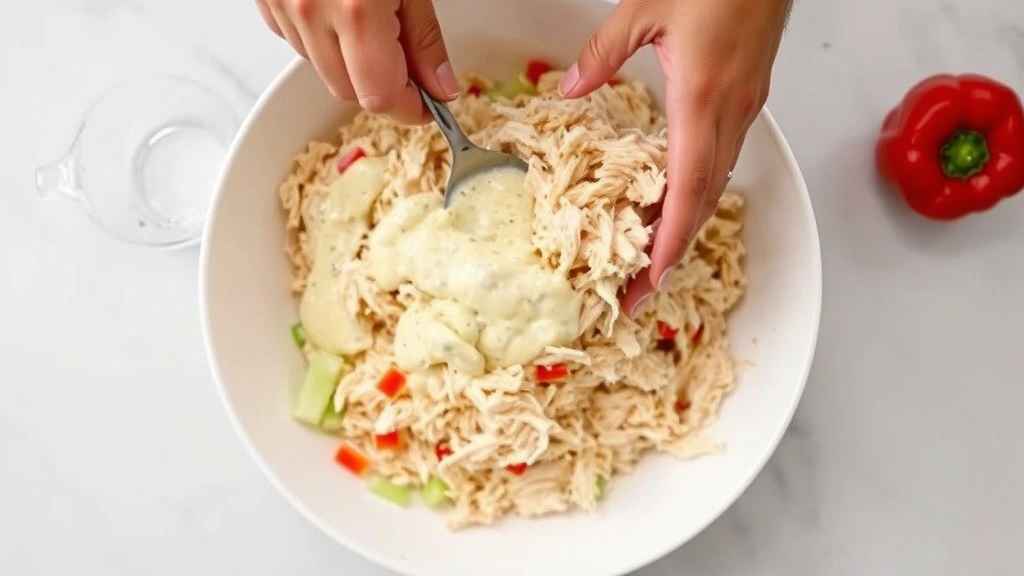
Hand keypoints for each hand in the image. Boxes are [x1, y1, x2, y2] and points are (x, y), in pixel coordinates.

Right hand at [256, 0, 460, 123]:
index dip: (410, 108)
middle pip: (348, 90)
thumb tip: (439, 85)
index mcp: (354, 10)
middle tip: (412, 68)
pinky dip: (323, 38)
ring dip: (353, 63)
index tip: (429, 105)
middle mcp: (310, 11)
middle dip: (384, 88)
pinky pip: (297, 39)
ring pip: (321, 68)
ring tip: (376, 23)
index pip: (380, 96)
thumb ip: (424, 36)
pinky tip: (341, 9)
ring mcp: (281, 4)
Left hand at [559, 0, 791, 315]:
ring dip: (685, 227)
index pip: (686, 186)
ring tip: (652, 261)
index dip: (669, 239)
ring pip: (714, 184)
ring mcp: (744, 107)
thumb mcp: (646, 8)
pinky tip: (675, 202)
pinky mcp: (749, 97)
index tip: (649, 279)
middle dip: (671, 254)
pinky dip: (697, 192)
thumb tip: (569, 87)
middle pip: (702, 201)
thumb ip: (603, 54)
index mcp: (701, 95)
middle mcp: (729, 111)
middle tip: (640, 293)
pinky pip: (721, 160)